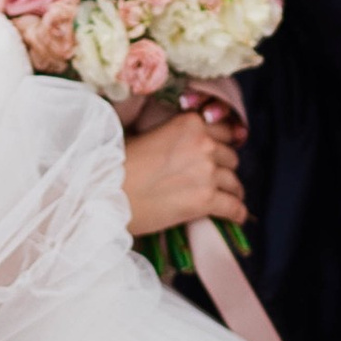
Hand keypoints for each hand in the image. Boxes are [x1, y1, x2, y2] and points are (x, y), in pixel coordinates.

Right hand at [122, 98, 248, 239]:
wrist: (105, 193)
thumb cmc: (117, 165)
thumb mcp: (149, 135)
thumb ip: (176, 137)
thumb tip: (187, 149)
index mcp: (190, 123)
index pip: (223, 130)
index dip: (220, 143)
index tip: (218, 153)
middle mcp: (205, 144)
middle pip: (230, 156)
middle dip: (223, 167)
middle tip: (213, 178)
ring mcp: (208, 172)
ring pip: (234, 181)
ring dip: (230, 189)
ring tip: (224, 197)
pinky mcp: (206, 200)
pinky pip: (234, 207)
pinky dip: (236, 213)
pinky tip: (235, 217)